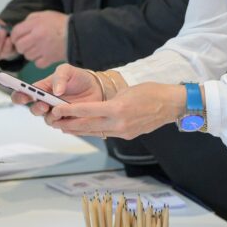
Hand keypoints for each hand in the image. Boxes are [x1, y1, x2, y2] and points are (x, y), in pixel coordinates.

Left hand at [11, 11, 68, 67]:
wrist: (77, 33)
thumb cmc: (61, 23)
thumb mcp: (44, 15)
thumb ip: (30, 20)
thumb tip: (20, 29)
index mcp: (35, 24)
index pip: (15, 32)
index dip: (14, 36)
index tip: (17, 38)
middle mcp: (37, 37)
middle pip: (19, 46)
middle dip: (21, 46)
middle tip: (27, 44)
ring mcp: (43, 49)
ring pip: (27, 56)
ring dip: (30, 53)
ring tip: (37, 49)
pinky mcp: (49, 59)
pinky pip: (37, 63)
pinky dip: (39, 61)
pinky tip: (44, 55)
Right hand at [11, 64, 103, 117]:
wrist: (98, 88)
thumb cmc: (79, 78)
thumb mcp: (68, 70)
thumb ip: (60, 76)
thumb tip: (55, 90)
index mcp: (41, 90)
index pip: (23, 94)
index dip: (19, 96)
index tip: (23, 96)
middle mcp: (46, 103)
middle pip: (33, 110)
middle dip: (37, 108)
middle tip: (44, 105)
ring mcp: (57, 114)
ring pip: (48, 120)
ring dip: (52, 116)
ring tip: (61, 110)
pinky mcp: (67, 122)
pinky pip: (62, 126)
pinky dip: (66, 122)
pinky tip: (72, 115)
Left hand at [48, 81, 183, 140]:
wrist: (170, 105)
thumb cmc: (150, 92)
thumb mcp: (126, 91)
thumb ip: (109, 101)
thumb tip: (95, 109)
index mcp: (117, 108)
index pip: (87, 111)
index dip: (70, 111)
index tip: (57, 110)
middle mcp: (119, 122)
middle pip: (88, 126)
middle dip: (70, 124)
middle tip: (55, 122)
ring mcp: (124, 131)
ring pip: (96, 132)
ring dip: (79, 130)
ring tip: (65, 128)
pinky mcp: (128, 135)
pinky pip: (107, 133)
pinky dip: (94, 131)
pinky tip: (85, 129)